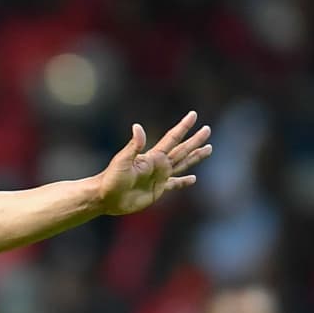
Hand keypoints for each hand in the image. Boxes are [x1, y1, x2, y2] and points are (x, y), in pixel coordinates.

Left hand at [97, 111, 211, 214]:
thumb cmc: (111, 178)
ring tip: (208, 148)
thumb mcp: (122, 161)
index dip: (183, 127)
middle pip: (182, 150)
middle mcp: (158, 165)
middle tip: (207, 129)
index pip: (172, 138)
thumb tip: (138, 126)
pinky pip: (174, 184)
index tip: (193, 115)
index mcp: (152, 156)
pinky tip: (193, 179)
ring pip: (182, 164)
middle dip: (195, 140)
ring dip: (195, 157)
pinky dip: (183, 182)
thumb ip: (133, 146)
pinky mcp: (157, 190)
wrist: (105, 197)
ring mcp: (159, 177)